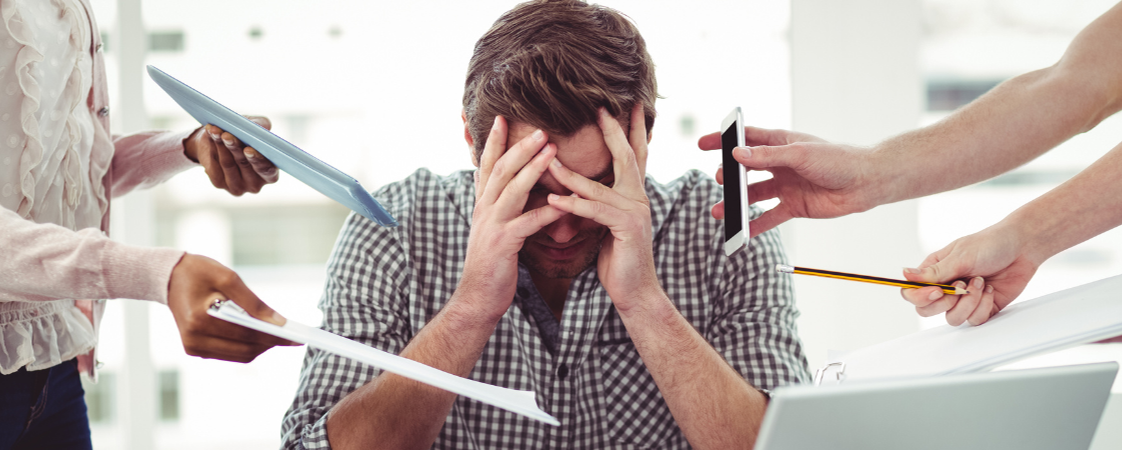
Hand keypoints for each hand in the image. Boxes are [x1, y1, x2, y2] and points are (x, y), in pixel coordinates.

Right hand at [167, 253, 296, 361]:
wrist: (169, 277)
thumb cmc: (199, 272)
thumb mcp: (228, 278)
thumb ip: (254, 302)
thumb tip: (279, 322)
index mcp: (200, 320)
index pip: (246, 334)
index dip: (274, 336)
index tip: (297, 337)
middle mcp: (194, 340)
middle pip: (245, 350)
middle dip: (271, 343)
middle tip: (293, 337)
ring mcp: (193, 348)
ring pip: (240, 356)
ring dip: (261, 346)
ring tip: (279, 334)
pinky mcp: (195, 350)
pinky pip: (230, 354)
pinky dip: (247, 346)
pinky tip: (259, 334)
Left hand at [184, 116, 279, 195]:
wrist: (221, 143)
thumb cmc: (245, 136)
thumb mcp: (256, 128)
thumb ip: (262, 126)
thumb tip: (260, 126)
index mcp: (270, 174)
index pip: (267, 170)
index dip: (258, 160)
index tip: (248, 149)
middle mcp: (255, 184)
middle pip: (244, 164)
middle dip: (235, 147)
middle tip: (227, 135)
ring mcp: (237, 186)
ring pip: (228, 163)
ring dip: (220, 144)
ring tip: (215, 129)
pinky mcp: (219, 183)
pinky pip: (215, 163)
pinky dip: (212, 145)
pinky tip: (211, 134)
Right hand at [461, 116, 564, 315]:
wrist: (477, 298)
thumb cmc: (491, 264)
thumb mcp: (490, 228)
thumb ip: (495, 205)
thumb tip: (497, 184)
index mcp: (483, 205)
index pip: (488, 165)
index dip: (494, 141)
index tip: (502, 117)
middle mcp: (484, 210)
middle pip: (501, 170)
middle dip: (520, 146)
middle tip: (540, 127)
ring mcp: (492, 226)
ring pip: (513, 190)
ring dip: (533, 168)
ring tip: (552, 150)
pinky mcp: (503, 244)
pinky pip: (528, 223)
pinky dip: (547, 211)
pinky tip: (565, 203)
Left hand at [547, 104, 658, 311]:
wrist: (634, 291)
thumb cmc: (617, 258)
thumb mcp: (605, 224)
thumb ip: (597, 202)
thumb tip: (577, 186)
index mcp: (634, 194)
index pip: (632, 155)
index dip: (629, 129)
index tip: (622, 105)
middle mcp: (639, 198)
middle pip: (627, 156)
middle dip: (613, 131)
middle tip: (600, 107)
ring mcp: (635, 212)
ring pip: (599, 186)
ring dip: (570, 174)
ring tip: (548, 159)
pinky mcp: (626, 228)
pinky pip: (595, 211)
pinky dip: (572, 205)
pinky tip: (553, 200)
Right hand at [697, 127, 878, 237]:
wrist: (865, 183)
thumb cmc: (838, 160)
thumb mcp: (800, 154)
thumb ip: (767, 156)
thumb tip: (737, 155)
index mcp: (781, 143)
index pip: (745, 139)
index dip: (723, 141)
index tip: (702, 144)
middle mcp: (780, 164)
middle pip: (745, 170)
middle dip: (728, 176)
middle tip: (719, 180)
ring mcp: (785, 186)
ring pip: (753, 196)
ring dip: (736, 204)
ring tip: (719, 212)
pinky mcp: (793, 206)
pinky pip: (769, 217)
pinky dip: (754, 225)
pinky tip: (741, 232)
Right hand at [900, 225, 1038, 325]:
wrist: (1022, 248)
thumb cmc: (990, 244)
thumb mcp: (960, 256)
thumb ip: (934, 272)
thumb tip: (905, 275)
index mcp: (934, 272)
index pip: (912, 293)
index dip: (920, 297)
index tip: (938, 291)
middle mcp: (945, 287)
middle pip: (927, 310)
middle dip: (946, 302)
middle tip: (961, 287)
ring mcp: (962, 300)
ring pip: (952, 318)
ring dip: (969, 302)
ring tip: (980, 282)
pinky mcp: (981, 308)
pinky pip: (974, 320)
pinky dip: (983, 306)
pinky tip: (989, 289)